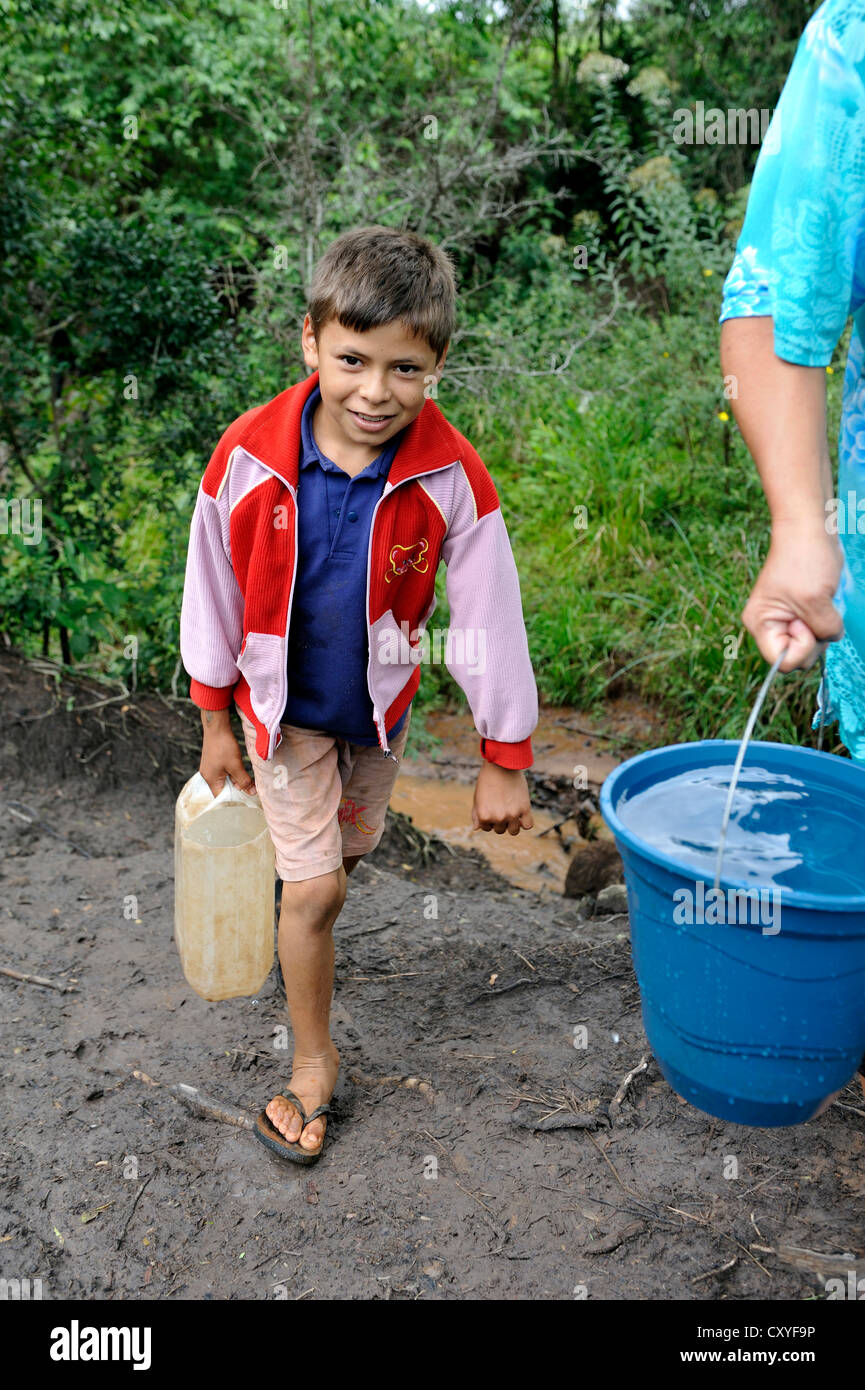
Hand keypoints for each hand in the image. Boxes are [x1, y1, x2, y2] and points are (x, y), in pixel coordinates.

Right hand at [199, 709, 256, 797]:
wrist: (216, 728)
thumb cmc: (223, 747)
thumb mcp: (236, 766)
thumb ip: (243, 781)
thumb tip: (252, 793)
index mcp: (211, 780)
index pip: (221, 798)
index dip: (233, 801)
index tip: (245, 801)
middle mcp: (208, 777)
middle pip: (223, 790)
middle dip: (236, 790)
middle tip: (250, 790)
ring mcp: (210, 769)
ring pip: (225, 781)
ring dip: (235, 781)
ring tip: (247, 780)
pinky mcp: (213, 763)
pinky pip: (223, 773)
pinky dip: (232, 774)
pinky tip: (240, 770)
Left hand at [471, 761, 533, 835]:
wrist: (501, 764)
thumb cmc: (487, 780)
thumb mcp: (477, 797)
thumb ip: (476, 814)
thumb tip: (476, 828)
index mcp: (484, 816)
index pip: (486, 828)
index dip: (489, 818)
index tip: (491, 806)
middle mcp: (498, 818)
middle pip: (500, 830)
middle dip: (500, 820)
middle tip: (501, 805)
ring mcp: (512, 814)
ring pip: (513, 831)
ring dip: (512, 823)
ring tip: (511, 810)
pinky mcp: (524, 808)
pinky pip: (528, 825)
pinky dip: (525, 822)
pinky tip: (522, 814)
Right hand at [742, 522, 843, 671]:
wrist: (810, 528)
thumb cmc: (805, 559)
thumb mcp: (816, 601)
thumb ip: (824, 631)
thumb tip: (830, 637)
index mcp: (761, 624)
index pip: (782, 661)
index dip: (801, 648)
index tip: (806, 621)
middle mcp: (770, 625)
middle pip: (798, 656)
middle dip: (814, 638)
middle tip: (817, 609)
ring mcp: (787, 618)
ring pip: (811, 644)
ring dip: (824, 626)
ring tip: (822, 601)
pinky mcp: (802, 611)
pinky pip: (818, 629)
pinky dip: (828, 618)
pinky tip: (825, 598)